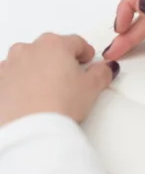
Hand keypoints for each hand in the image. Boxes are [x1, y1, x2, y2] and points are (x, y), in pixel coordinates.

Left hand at [0, 34, 119, 126]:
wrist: (30, 132)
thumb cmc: (58, 106)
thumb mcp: (92, 88)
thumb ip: (102, 72)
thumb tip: (106, 68)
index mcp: (54, 44)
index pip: (76, 42)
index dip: (85, 53)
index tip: (87, 61)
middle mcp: (29, 49)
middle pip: (50, 49)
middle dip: (60, 60)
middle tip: (69, 78)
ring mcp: (10, 65)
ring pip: (28, 61)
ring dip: (37, 69)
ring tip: (47, 91)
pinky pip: (10, 77)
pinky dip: (18, 83)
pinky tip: (28, 99)